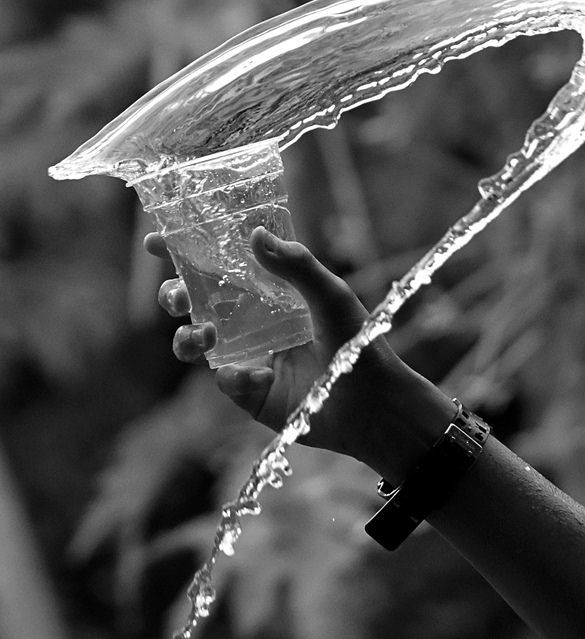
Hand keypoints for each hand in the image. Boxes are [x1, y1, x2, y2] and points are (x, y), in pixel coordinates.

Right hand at [145, 227, 452, 480]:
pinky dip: (234, 376)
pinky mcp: (248, 393)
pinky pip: (223, 380)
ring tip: (205, 336)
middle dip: (172, 294)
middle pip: (192, 302)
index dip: (184, 252)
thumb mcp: (331, 295)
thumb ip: (296, 266)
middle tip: (177, 295)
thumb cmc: (358, 343)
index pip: (218, 265)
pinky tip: (262, 376)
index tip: (157, 239)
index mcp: (265, 291)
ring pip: (192, 343)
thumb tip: (254, 234)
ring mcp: (245, 356)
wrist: (373, 404)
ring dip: (186, 338)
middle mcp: (249, 321)